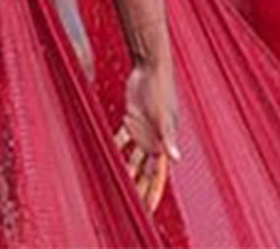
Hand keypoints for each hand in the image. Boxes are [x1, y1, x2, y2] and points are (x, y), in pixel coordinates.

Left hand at [115, 60, 179, 211]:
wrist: (151, 69)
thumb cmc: (161, 90)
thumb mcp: (164, 116)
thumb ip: (168, 137)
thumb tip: (176, 159)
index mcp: (164, 144)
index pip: (158, 176)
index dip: (153, 193)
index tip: (148, 211)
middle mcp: (154, 141)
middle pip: (145, 172)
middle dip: (140, 188)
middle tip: (130, 207)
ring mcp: (142, 131)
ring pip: (132, 158)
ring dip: (126, 171)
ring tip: (116, 187)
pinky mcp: (130, 119)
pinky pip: (121, 139)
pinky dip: (114, 147)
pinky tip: (103, 157)